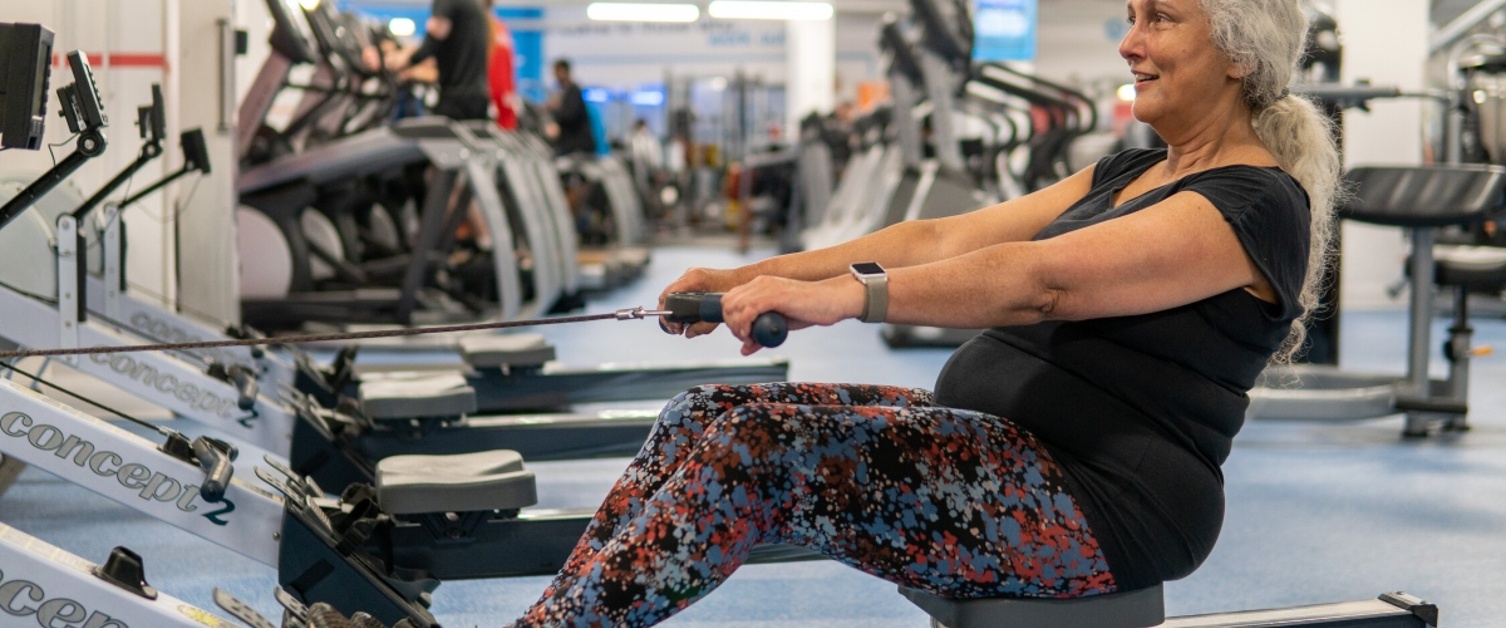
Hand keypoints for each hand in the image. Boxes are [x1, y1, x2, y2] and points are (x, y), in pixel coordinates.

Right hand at [657, 267, 743, 337]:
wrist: (742, 279)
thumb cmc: (732, 293)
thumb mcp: (717, 312)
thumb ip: (702, 326)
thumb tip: (687, 334)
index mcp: (694, 279)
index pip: (668, 294)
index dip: (666, 312)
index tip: (674, 326)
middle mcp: (689, 274)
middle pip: (666, 295)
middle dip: (667, 314)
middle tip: (676, 329)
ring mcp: (690, 275)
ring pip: (671, 293)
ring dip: (671, 309)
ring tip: (679, 325)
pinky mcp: (692, 278)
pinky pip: (678, 291)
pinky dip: (677, 303)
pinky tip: (682, 315)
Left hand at [720, 275, 862, 354]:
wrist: (830, 301)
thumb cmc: (808, 311)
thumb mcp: (780, 324)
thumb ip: (761, 333)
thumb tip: (744, 350)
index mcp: (760, 284)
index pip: (729, 298)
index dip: (730, 318)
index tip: (741, 334)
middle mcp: (760, 282)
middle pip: (727, 303)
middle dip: (731, 324)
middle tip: (745, 338)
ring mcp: (767, 287)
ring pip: (735, 307)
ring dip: (737, 327)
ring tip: (749, 339)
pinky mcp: (775, 295)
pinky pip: (748, 310)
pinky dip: (745, 325)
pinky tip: (751, 335)